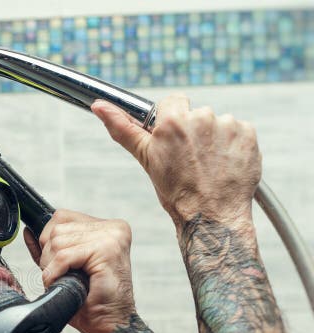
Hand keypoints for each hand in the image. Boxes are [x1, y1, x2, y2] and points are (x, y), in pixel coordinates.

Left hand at [24, 209, 135, 332]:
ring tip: (66, 280)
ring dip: (52, 266)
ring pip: (58, 242)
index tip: (59, 263)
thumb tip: (29, 231)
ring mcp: (111, 237)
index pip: (61, 216)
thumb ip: (49, 248)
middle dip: (49, 256)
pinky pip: (64, 256)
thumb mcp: (65, 268)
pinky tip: (64, 283)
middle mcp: (112, 228)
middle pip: (57, 228)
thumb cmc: (90, 300)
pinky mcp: (107, 250)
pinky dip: (56, 272)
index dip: (49, 240)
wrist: (109, 324)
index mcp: (106, 227)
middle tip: (63, 275)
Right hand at [91, 95, 261, 226]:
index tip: (174, 140)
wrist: (212, 216)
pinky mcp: (248, 134)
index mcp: (173, 122)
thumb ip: (123, 128)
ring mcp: (227, 125)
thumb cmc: (177, 193)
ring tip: (208, 165)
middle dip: (194, 132)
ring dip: (214, 139)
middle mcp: (202, 117)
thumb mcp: (145, 159)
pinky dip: (233, 146)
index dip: (172, 120)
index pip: (173, 102)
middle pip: (196, 113)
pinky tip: (225, 164)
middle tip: (190, 159)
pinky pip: (238, 131)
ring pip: (218, 123)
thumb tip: (99, 106)